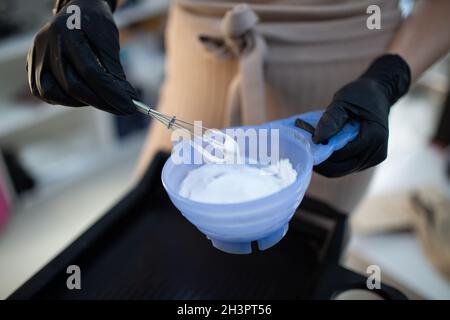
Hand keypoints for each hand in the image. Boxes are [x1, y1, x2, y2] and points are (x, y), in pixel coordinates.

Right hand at [27, 0, 136, 114]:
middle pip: (72, 86)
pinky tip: (81, 96)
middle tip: (121, 108)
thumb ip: (114, 70)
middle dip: (101, 102)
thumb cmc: (95, 24)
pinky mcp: (32, 66)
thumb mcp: (109, 41)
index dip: (112, 94)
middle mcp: (46, 45)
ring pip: (54, 93)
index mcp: (67, 33)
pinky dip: (64, 99)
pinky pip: (44, 92)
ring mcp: (36, 55)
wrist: (76, 10)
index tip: (130, 107)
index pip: (91, 73)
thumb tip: (127, 99)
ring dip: (81, 102)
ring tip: (101, 98)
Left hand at [312, 54, 410, 176]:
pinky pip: (345, 166)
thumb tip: (316, 140)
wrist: (379, 94)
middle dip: (319, 161)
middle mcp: (376, 153)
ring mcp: (373, 159)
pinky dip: (331, 161)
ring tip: (309, 150)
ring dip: (323, 162)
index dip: (320, 151)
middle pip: (339, 168)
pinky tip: (320, 150)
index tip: (303, 143)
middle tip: (301, 150)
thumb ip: (331, 120)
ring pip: (340, 170)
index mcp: (374, 137)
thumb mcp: (343, 102)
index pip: (340, 154)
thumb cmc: (361, 95)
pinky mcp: (368, 160)